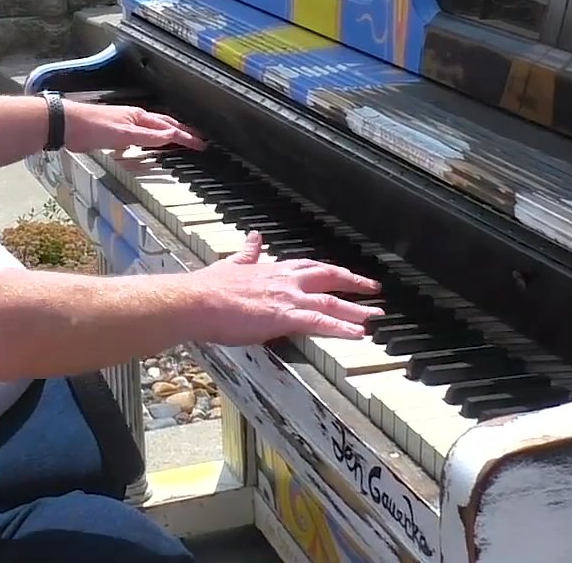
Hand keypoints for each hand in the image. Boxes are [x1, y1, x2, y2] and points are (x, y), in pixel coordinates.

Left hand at [64, 100, 205, 151]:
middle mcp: (135, 119)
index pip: (170, 128)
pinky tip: (147, 145)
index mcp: (141, 117)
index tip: (201, 144)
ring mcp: (125, 124)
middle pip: (165, 125)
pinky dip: (151, 140)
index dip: (186, 137)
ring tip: (179, 141)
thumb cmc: (94, 126)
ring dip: (168, 135)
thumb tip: (172, 137)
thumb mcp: (125, 134)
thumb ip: (148, 137)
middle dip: (182, 133)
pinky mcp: (115, 133)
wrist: (68, 124)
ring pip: (153, 129)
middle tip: (197, 141)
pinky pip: (140, 136)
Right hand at [186, 232, 384, 343]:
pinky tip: (358, 334)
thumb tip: (253, 237)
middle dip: (355, 283)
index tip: (348, 275)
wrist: (196, 301)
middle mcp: (286, 280)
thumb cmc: (209, 288)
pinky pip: (320, 322)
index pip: (311, 267)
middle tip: (375, 290)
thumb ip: (247, 253)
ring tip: (375, 318)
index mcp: (274, 269)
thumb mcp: (232, 263)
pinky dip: (342, 328)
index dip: (332, 271)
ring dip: (356, 310)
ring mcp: (287, 297)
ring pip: (330, 302)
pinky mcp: (283, 316)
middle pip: (329, 278)